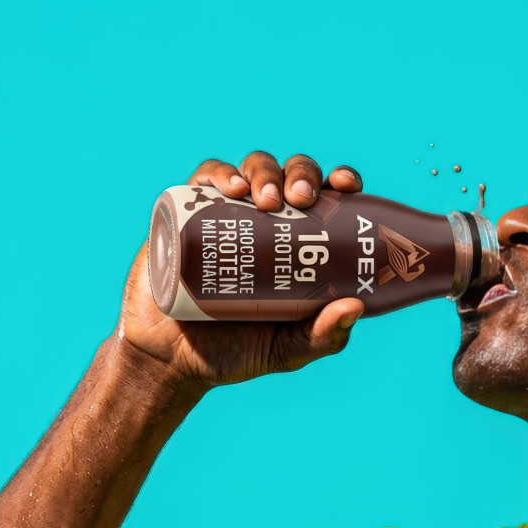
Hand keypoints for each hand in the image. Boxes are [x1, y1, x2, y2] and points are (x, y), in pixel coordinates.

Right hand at [112, 152, 366, 393]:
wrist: (171, 359)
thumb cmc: (236, 351)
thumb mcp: (288, 350)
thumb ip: (323, 336)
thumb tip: (355, 306)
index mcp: (302, 244)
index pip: (331, 200)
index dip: (343, 181)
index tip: (345, 184)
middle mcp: (269, 220)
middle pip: (293, 176)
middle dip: (302, 174)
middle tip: (302, 199)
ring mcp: (229, 212)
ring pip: (254, 168)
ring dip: (265, 172)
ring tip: (266, 199)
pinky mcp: (189, 213)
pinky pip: (206, 179)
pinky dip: (221, 174)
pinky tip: (233, 189)